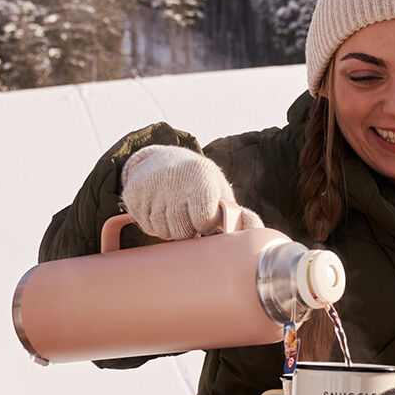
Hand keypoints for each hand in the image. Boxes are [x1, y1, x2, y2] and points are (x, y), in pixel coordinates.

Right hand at [120, 145, 260, 240]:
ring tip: (174, 209)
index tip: (205, 215)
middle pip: (181, 231)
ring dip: (170, 228)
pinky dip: (153, 223)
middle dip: (187, 228)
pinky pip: (145, 225)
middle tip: (188, 213)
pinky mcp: (132, 193)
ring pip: (162, 231)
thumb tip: (261, 234)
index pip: (203, 220)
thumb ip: (242, 216)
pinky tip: (158, 207)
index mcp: (201, 175)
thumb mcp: (221, 193)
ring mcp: (151, 186)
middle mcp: (174, 178)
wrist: (163, 160)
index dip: (204, 224)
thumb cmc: (200, 184)